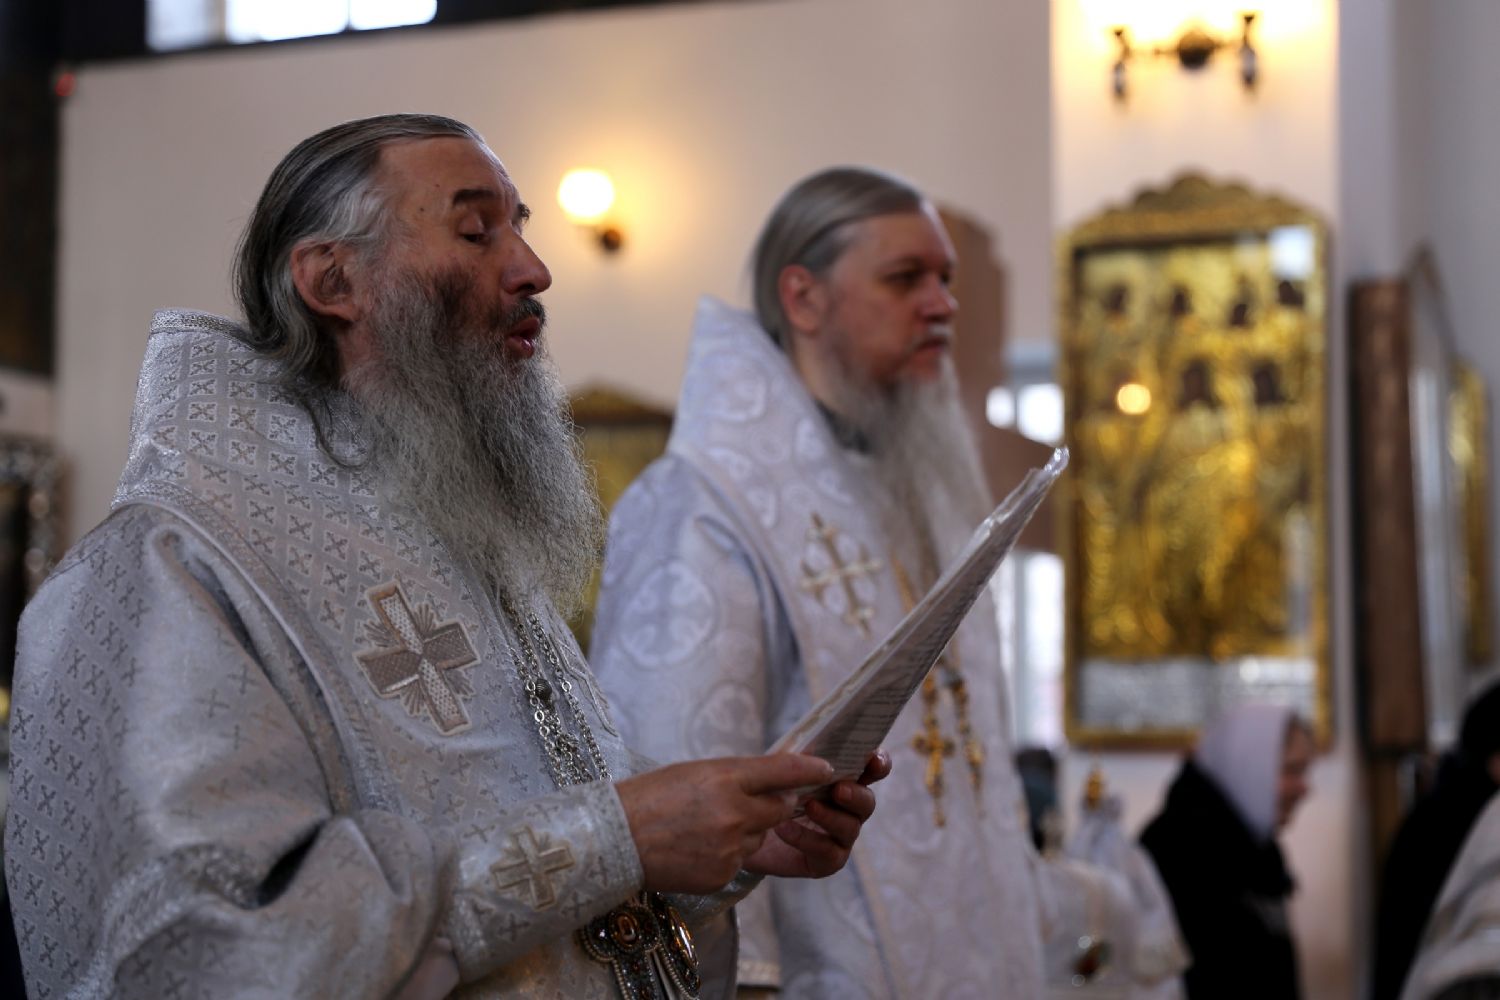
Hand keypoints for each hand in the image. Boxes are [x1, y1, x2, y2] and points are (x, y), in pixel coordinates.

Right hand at [615, 754, 834, 892]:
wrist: (613, 840)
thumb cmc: (650, 798)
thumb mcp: (695, 772)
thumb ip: (736, 776)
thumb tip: (772, 782)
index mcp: (725, 778)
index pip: (783, 769)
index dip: (809, 768)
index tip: (826, 768)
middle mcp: (734, 813)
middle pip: (781, 808)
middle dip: (775, 804)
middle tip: (751, 800)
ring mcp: (730, 848)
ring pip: (759, 836)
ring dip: (746, 830)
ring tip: (706, 825)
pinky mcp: (723, 874)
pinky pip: (741, 861)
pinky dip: (728, 854)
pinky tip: (698, 847)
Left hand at [744, 748, 889, 879]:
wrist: (747, 829)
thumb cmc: (769, 792)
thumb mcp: (782, 770)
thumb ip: (800, 760)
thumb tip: (814, 751)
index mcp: (844, 779)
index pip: (871, 770)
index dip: (878, 764)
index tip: (874, 760)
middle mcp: (848, 809)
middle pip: (867, 802)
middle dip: (856, 795)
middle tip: (839, 789)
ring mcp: (840, 837)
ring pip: (850, 828)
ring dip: (831, 816)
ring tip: (809, 806)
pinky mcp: (826, 861)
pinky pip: (827, 852)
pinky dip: (806, 839)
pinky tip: (784, 828)